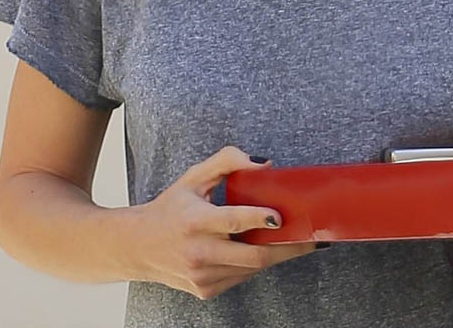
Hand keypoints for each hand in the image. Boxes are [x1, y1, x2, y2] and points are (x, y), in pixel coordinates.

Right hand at [127, 146, 318, 298]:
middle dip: (288, 247)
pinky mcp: (206, 290)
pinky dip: (257, 264)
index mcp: (194, 221)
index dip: (257, 219)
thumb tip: (264, 162)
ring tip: (300, 241)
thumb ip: (227, 161)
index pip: (232, 222)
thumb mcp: (194, 177)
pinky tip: (267, 250)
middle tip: (313, 237)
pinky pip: (241, 277)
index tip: (279, 217)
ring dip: (277, 256)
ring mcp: (202, 276)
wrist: (139, 247)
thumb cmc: (171, 207)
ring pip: (251, 269)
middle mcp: (198, 252)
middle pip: (253, 256)